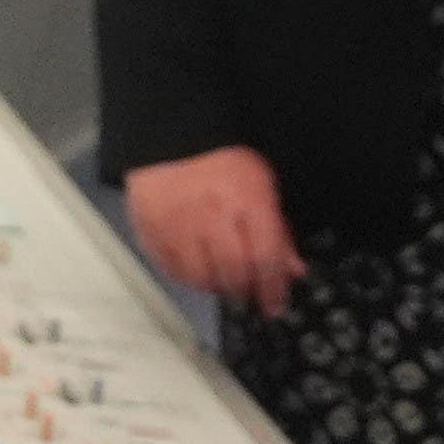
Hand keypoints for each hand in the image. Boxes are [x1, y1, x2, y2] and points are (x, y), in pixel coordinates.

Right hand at [123, 146, 306, 319]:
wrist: (173, 138)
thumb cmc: (225, 161)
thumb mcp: (262, 185)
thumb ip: (278, 229)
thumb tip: (293, 270)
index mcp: (247, 200)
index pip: (265, 256)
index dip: (273, 288)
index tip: (276, 305)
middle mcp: (212, 216)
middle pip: (233, 272)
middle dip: (245, 289)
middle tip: (249, 291)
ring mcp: (177, 226)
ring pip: (200, 278)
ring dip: (216, 287)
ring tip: (223, 280)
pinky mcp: (151, 231)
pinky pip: (171, 271)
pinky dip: (188, 279)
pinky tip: (198, 271)